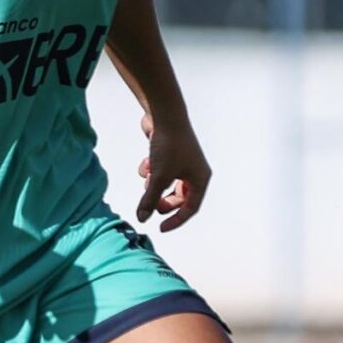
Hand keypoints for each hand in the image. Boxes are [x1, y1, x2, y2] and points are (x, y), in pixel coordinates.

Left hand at [135, 111, 209, 230]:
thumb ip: (150, 200)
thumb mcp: (158, 177)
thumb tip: (142, 218)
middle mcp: (194, 171)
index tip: (160, 228)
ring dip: (154, 184)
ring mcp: (182, 162)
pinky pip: (160, 170)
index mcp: (200, 179)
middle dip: (161, 201)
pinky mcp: (170, 154)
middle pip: (178, 198)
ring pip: (166, 184)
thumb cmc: (169, 146)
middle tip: (149, 204)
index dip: (176, 220)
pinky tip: (147, 161)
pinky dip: (151, 169)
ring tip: (148, 177)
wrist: (164, 115)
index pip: (191, 208)